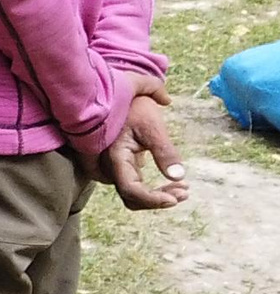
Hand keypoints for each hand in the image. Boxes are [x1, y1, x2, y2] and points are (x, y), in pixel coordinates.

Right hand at [103, 81, 188, 210]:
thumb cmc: (134, 106)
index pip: (130, 189)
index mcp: (114, 157)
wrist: (117, 94)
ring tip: (183, 188)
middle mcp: (109, 166)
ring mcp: (113, 167)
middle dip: (158, 199)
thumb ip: (165, 152)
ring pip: (133, 193)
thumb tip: (179, 177)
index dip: (152, 199)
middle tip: (185, 192)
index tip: (176, 199)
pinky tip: (173, 182)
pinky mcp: (120, 165)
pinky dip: (153, 188)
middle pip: (131, 197)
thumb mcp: (153, 126)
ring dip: (157, 195)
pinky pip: (134, 185)